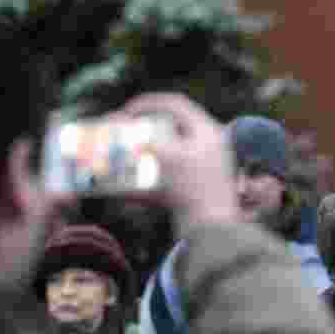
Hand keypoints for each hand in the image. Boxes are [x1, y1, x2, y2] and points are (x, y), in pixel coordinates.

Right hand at [118, 92, 238, 234]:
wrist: (213, 231)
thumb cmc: (195, 188)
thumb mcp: (169, 156)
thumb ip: (149, 141)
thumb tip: (135, 138)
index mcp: (206, 131)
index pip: (176, 103)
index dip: (148, 102)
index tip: (126, 111)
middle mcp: (206, 147)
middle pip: (169, 130)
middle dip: (142, 133)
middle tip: (122, 135)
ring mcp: (200, 170)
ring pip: (164, 157)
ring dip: (141, 158)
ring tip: (121, 162)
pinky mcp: (192, 190)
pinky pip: (164, 182)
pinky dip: (146, 185)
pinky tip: (127, 194)